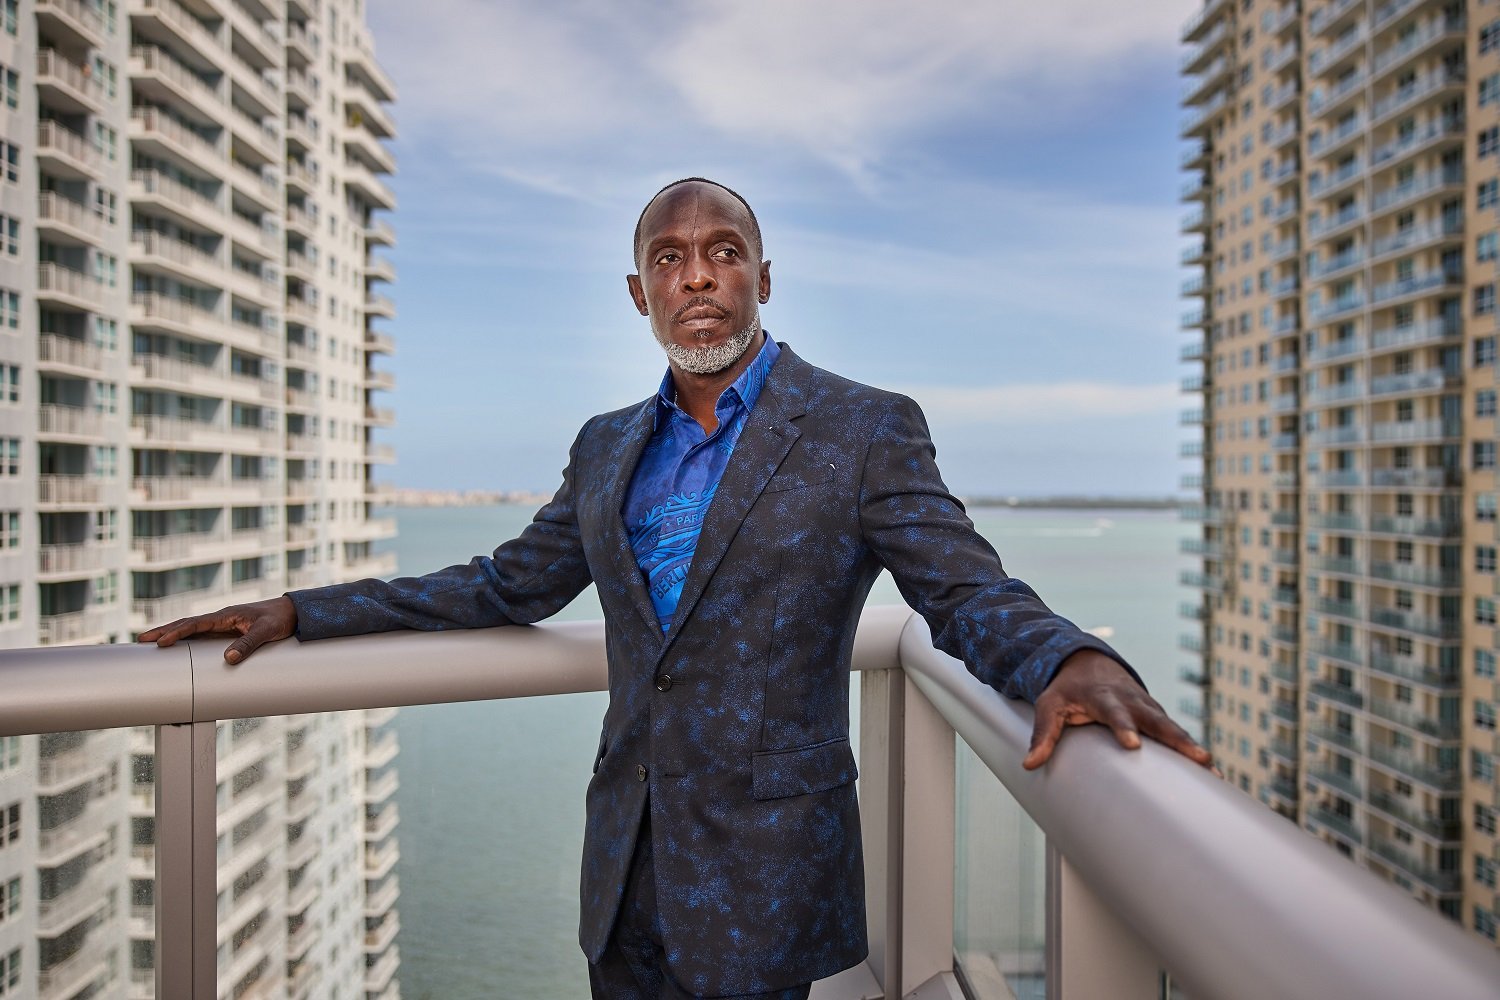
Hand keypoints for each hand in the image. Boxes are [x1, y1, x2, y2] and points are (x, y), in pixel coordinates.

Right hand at [137, 596, 297, 664]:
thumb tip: (228, 659)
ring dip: (172, 634)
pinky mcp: (228, 630)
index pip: (196, 623)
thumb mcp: (267, 631)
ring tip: (152, 642)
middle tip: (142, 640)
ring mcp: (223, 624)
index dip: (177, 632)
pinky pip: (202, 634)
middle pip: (187, 624)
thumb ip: (249, 643)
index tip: (161, 641)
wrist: (293, 612)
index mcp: (227, 615)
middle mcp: (221, 618)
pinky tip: (178, 645)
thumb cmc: (280, 619)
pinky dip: (187, 638)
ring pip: (192, 629)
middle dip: (165, 631)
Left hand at [1023, 649, 1212, 770]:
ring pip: (1172, 727)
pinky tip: (1213, 774)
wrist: (1088, 663)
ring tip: (1213, 770)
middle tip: (1197, 758)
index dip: (1124, 727)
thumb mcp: (1049, 705)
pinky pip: (1176, 734)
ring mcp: (1147, 707)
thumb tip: (1029, 764)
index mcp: (1103, 697)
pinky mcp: (1156, 716)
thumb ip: (1043, 734)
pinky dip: (1192, 750)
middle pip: (1156, 720)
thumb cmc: (1067, 689)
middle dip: (1176, 739)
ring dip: (1192, 747)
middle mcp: (1131, 701)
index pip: (1115, 712)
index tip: (1133, 745)